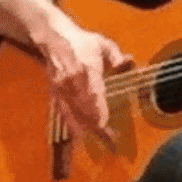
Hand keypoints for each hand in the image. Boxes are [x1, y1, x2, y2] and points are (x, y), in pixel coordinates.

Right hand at [40, 23, 132, 140]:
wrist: (53, 38)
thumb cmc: (81, 42)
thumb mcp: (103, 44)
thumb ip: (116, 56)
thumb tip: (128, 62)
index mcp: (86, 68)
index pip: (93, 93)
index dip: (97, 110)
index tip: (103, 124)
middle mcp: (72, 81)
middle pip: (84, 108)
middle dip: (96, 126)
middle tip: (110, 142)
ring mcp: (62, 89)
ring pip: (73, 114)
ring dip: (86, 130)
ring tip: (99, 143)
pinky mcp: (56, 94)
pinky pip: (64, 113)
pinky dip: (72, 126)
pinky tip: (80, 138)